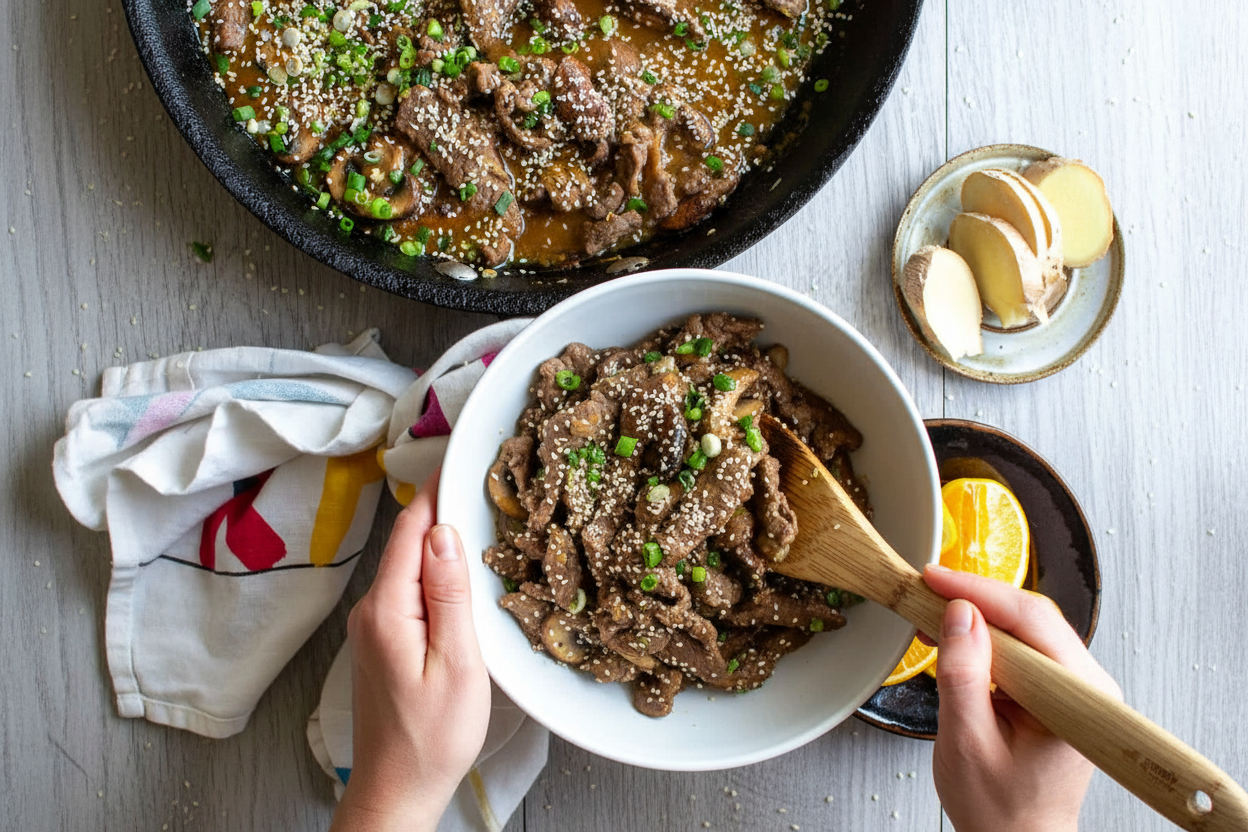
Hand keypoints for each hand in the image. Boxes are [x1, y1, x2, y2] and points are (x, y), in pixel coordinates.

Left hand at [330, 472, 490, 831]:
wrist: (397, 791)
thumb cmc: (432, 738)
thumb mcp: (456, 663)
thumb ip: (448, 594)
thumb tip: (444, 532)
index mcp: (388, 609)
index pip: (412, 529)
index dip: (437, 489)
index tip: (463, 456)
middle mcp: (372, 610)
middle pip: (410, 542)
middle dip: (442, 508)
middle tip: (483, 480)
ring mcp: (374, 626)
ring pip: (410, 566)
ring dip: (440, 541)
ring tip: (479, 515)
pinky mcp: (383, 641)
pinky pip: (409, 590)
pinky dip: (435, 571)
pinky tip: (461, 572)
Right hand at [923, 564, 1120, 831]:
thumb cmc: (1000, 810)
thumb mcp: (967, 741)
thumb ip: (963, 675)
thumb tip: (959, 615)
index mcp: (1076, 701)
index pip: (1030, 621)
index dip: (977, 592)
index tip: (935, 578)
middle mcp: (1085, 689)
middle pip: (1029, 617)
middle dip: (973, 600)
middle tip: (925, 592)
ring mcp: (1072, 689)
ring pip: (1023, 629)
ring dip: (976, 619)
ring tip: (931, 617)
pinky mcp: (1055, 691)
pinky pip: (1021, 648)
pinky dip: (984, 639)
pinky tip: (954, 638)